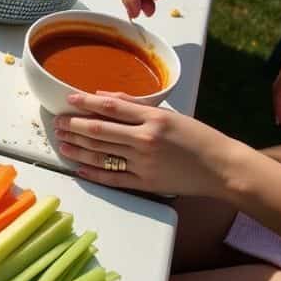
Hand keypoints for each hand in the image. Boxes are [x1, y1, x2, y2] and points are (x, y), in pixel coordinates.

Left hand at [53, 93, 246, 196]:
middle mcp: (145, 139)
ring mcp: (144, 163)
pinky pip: (112, 178)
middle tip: (58, 122)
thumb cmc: (198, 137)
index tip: (68, 100)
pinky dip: (92, 173)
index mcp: (153, 118)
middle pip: (99, 131)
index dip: (85, 103)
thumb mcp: (170, 114)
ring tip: (62, 142)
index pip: (110, 107)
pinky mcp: (145, 183)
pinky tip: (78, 167)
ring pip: (101, 154)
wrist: (221, 167)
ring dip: (77, 148)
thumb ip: (136, 105)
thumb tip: (103, 97)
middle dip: (74, 126)